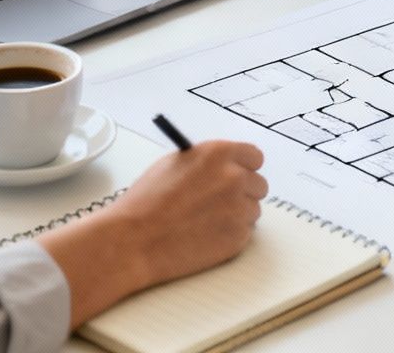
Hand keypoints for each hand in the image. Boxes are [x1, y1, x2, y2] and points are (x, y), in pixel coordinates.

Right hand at [102, 141, 267, 283]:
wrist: (135, 239)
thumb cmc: (147, 201)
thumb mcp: (175, 164)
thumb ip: (206, 162)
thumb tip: (223, 168)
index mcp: (219, 154)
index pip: (254, 156)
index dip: (245, 167)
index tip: (239, 174)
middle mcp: (235, 178)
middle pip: (259, 185)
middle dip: (244, 192)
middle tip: (222, 202)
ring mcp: (239, 209)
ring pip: (252, 211)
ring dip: (237, 215)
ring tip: (205, 222)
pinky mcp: (238, 238)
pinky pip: (244, 233)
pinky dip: (230, 235)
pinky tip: (204, 236)